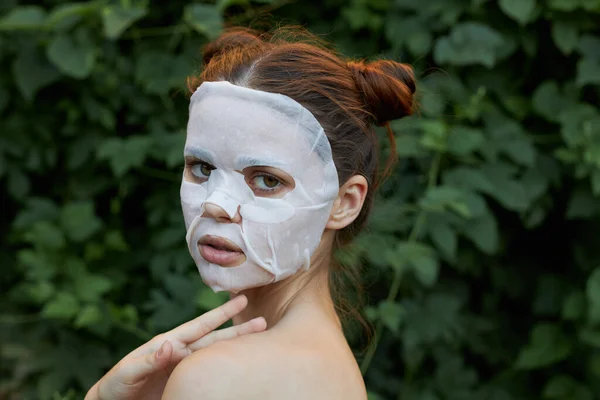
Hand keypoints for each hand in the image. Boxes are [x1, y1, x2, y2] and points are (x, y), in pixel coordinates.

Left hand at [85, 295, 264, 399]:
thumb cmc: (116, 386)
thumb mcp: (129, 371)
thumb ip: (149, 358)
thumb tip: (170, 344)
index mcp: (168, 343)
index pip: (200, 326)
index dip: (220, 314)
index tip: (240, 300)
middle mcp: (181, 352)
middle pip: (215, 339)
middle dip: (239, 330)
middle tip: (263, 321)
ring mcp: (184, 368)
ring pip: (215, 355)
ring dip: (235, 347)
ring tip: (257, 340)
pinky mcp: (184, 383)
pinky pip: (208, 374)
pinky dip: (223, 368)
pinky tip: (237, 367)